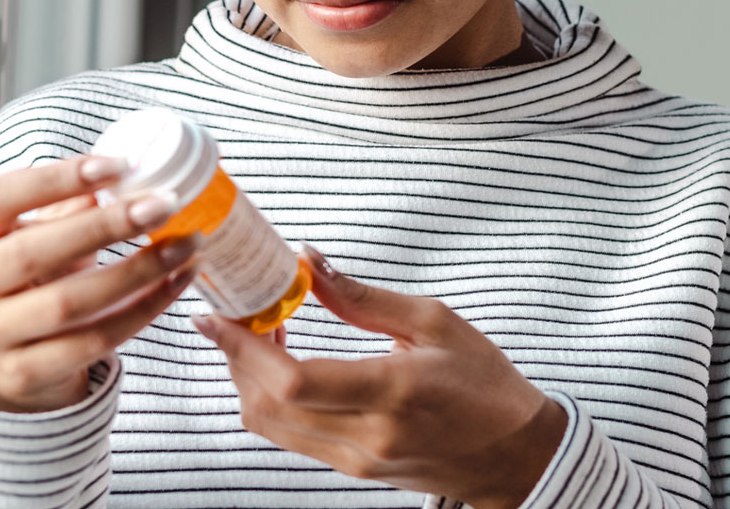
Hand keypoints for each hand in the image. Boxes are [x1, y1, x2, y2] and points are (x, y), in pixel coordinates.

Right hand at [0, 155, 201, 411]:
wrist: (10, 357)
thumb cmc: (28, 278)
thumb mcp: (34, 234)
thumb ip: (67, 207)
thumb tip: (124, 177)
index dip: (56, 178)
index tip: (117, 165)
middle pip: (34, 251)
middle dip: (106, 226)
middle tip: (163, 204)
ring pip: (69, 301)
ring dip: (136, 271)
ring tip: (184, 246)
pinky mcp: (23, 373)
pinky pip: (93, 340)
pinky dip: (142, 310)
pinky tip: (174, 285)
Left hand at [193, 245, 565, 508]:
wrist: (516, 456)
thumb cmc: (486, 384)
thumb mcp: (435, 323)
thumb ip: (362, 297)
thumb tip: (306, 261)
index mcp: (392, 393)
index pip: (293, 381)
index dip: (241, 349)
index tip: (214, 316)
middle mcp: (367, 436)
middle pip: (266, 405)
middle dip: (235, 357)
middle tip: (236, 312)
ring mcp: (357, 460)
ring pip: (269, 424)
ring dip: (248, 378)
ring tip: (259, 333)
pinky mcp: (353, 469)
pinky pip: (290, 435)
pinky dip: (271, 397)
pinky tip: (282, 363)